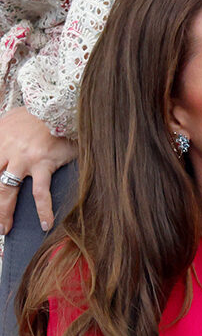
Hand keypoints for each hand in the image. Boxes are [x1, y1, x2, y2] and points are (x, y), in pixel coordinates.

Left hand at [0, 107, 76, 233]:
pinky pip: (40, 192)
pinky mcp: (43, 163)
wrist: (60, 107)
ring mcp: (22, 158)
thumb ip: (0, 133)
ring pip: (6, 191)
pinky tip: (46, 223)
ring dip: (3, 212)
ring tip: (5, 228)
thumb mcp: (9, 120)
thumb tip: (0, 138)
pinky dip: (43, 209)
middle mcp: (5, 150)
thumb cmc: (38, 115)